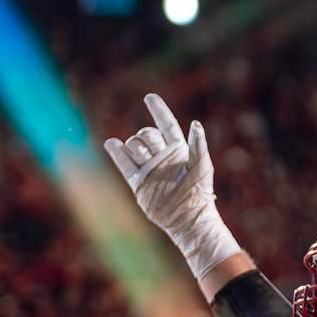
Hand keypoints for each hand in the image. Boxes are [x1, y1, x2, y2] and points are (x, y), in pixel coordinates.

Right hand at [103, 93, 240, 278]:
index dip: (158, 110)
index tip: (149, 97)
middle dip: (147, 137)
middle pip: (147, 135)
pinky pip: (124, 164)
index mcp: (179, 150)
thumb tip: (195, 124)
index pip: (166, 124)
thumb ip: (198, 145)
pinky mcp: (139, 182)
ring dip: (135, 147)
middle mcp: (162, 157)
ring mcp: (149, 169)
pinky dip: (117, 153)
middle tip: (154, 150)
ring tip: (143, 158)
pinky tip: (112, 144)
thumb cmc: (200, 193)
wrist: (189, 219)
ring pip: (135, 147)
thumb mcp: (203, 167)